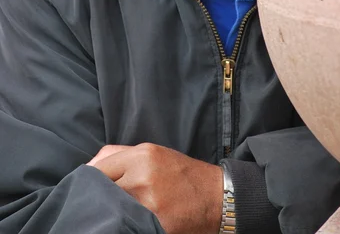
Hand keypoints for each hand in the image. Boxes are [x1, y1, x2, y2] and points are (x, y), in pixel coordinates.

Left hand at [87, 143, 222, 233]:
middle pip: (101, 190)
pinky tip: (124, 224)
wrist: (216, 196)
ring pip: (111, 211)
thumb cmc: (181, 174)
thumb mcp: (154, 153)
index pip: (98, 169)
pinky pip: (128, 225)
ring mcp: (149, 204)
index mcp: (142, 155)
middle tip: (92, 206)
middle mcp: (143, 177)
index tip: (84, 190)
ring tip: (108, 215)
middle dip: (95, 198)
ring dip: (107, 214)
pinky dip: (123, 225)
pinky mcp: (156, 225)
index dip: (87, 181)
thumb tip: (87, 168)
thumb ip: (120, 155)